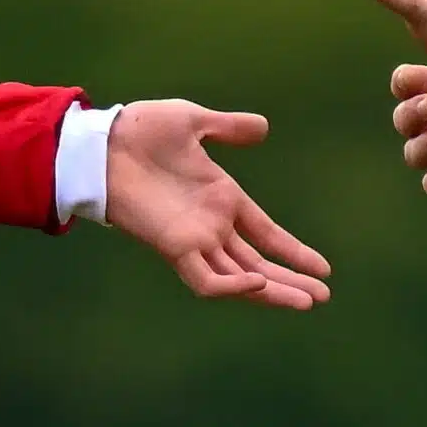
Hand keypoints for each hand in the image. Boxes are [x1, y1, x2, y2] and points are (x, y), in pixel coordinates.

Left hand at [107, 100, 331, 309]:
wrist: (102, 142)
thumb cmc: (141, 130)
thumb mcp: (194, 123)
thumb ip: (227, 128)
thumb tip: (263, 127)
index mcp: (222, 199)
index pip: (266, 234)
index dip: (292, 251)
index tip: (323, 269)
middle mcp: (212, 226)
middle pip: (258, 264)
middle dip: (290, 282)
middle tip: (323, 298)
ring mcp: (194, 240)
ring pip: (239, 279)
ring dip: (272, 293)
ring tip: (305, 303)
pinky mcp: (174, 248)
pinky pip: (205, 280)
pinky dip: (230, 287)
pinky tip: (257, 283)